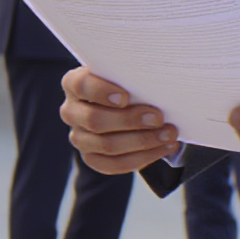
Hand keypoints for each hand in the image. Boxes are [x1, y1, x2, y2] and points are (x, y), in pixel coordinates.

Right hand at [59, 68, 180, 174]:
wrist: (126, 106)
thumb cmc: (126, 83)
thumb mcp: (125, 73)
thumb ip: (132, 75)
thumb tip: (157, 82)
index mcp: (74, 84)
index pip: (81, 86)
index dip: (101, 92)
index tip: (126, 97)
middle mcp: (71, 111)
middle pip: (94, 120)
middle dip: (129, 120)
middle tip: (158, 118)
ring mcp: (79, 137)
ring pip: (107, 145)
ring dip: (142, 141)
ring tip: (168, 134)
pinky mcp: (91, 158)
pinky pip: (115, 164)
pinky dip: (143, 157)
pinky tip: (163, 148)